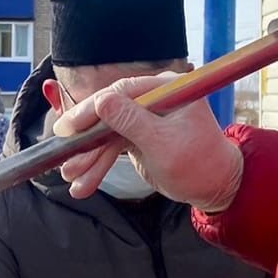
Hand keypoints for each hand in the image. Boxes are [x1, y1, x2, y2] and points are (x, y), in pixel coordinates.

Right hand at [51, 73, 244, 212]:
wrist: (215, 188)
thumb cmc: (199, 164)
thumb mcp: (164, 145)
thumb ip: (132, 122)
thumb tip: (102, 101)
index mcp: (165, 89)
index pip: (120, 92)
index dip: (91, 109)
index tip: (68, 127)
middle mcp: (152, 98)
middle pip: (107, 112)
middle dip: (85, 140)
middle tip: (62, 157)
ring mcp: (143, 118)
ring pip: (105, 134)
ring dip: (88, 157)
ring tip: (72, 178)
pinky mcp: (137, 136)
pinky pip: (110, 147)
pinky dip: (98, 165)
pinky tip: (84, 182)